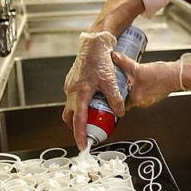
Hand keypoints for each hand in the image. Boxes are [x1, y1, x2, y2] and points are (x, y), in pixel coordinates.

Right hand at [62, 31, 120, 149]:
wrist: (93, 44)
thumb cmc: (100, 60)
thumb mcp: (111, 81)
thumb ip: (115, 99)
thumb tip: (120, 113)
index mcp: (80, 93)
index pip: (78, 120)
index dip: (79, 135)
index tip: (82, 146)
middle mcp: (71, 91)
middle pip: (70, 116)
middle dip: (77, 127)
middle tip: (87, 134)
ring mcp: (69, 87)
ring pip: (71, 107)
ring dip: (79, 115)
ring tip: (93, 119)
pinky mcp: (71, 82)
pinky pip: (74, 98)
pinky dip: (80, 105)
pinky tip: (92, 103)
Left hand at [110, 53, 184, 109]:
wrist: (178, 75)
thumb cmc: (162, 76)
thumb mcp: (139, 68)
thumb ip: (124, 62)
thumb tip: (114, 56)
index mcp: (136, 100)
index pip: (120, 103)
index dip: (113, 97)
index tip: (108, 91)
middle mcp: (142, 102)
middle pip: (126, 98)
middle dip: (122, 90)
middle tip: (117, 82)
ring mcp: (149, 99)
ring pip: (135, 95)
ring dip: (131, 88)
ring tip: (128, 79)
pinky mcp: (154, 95)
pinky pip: (143, 92)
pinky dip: (139, 87)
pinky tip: (139, 79)